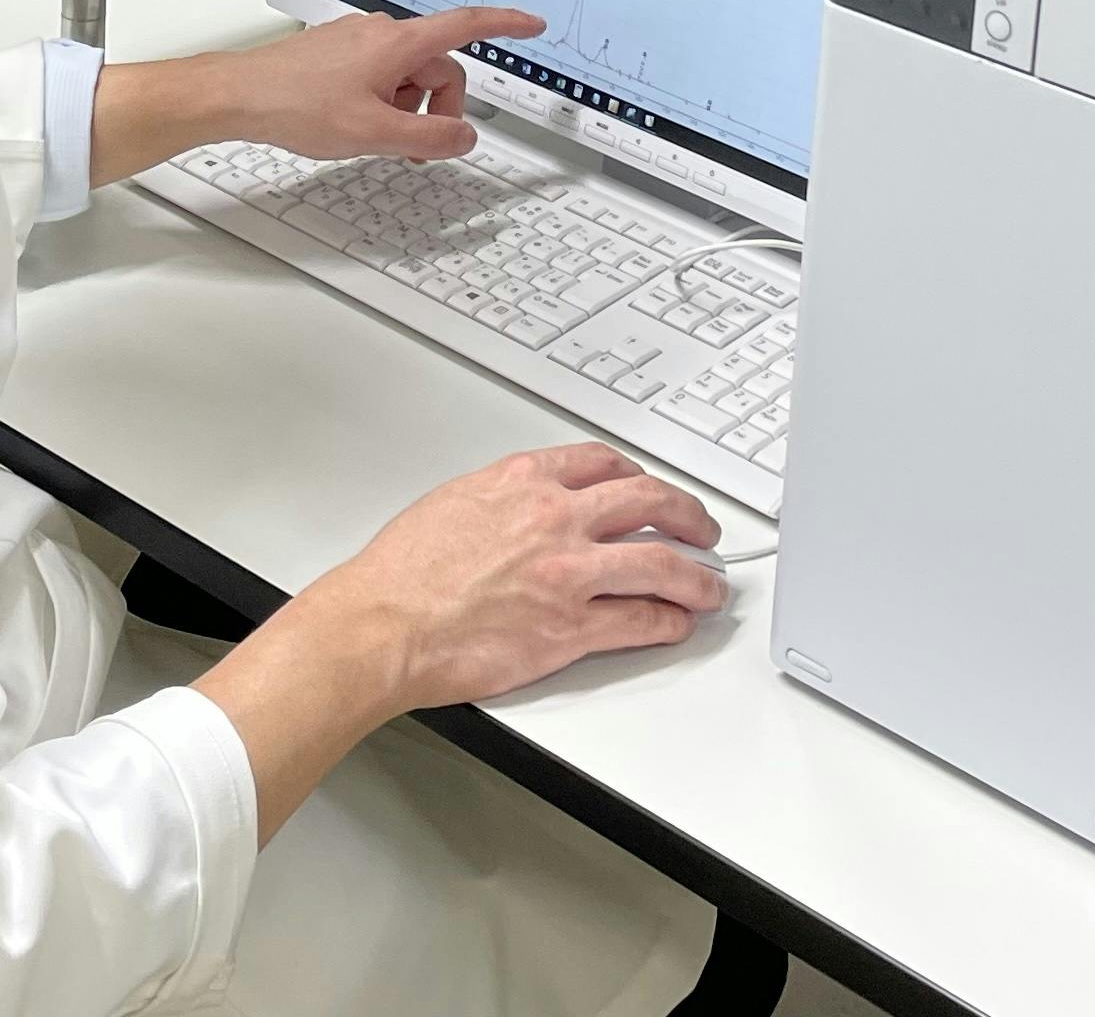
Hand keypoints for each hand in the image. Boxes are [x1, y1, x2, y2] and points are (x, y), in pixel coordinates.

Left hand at [218, 6, 542, 165]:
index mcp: (398, 43)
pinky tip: (357, 126)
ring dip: (406, 109)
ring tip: (375, 137)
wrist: (240, 96)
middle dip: (438, 108)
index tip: (530, 24)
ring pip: (407, 76)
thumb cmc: (296, 104)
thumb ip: (429, 137)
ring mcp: (358, 42)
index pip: (466, 25)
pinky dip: (384, 103)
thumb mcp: (374, 133)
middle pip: (437, 66)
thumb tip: (463, 135)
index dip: (505, 24)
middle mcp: (381, 33)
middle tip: (417, 147)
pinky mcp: (339, 55)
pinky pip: (381, 76)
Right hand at [300, 443, 728, 710]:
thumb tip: (527, 508)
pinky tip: (677, 622)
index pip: (604, 464)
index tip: (648, 487)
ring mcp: (570, 575)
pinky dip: (668, 621)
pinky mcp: (571, 630)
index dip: (637, 476)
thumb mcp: (455, 501)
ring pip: (661, 564)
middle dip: (688, 515)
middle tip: (703, 528)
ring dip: (697, 575)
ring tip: (711, 585)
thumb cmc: (402, 572)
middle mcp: (556, 520)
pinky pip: (639, 621)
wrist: (383, 623)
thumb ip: (503, 499)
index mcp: (526, 482)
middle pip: (649, 503)